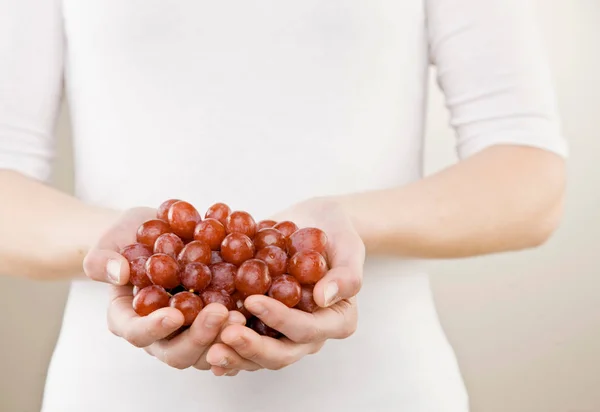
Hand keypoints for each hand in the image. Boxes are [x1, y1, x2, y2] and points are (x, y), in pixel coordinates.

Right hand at [83, 208, 242, 369]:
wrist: (159, 233)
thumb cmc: (130, 237)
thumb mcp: (112, 238)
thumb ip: (104, 256)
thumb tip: (118, 271)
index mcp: (128, 319)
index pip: (137, 333)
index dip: (154, 328)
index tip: (174, 313)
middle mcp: (159, 334)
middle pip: (176, 352)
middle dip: (199, 337)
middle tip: (220, 313)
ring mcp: (188, 333)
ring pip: (206, 352)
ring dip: (224, 338)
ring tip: (242, 315)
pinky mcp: (213, 325)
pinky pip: (228, 339)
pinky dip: (241, 331)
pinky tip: (257, 314)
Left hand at [206, 198, 364, 374]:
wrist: (316, 224)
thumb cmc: (339, 235)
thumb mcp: (350, 247)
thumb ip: (346, 274)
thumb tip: (324, 297)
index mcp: (336, 321)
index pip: (307, 329)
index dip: (280, 319)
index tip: (253, 300)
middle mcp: (308, 334)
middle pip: (280, 353)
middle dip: (251, 347)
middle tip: (225, 334)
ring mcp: (283, 332)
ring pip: (258, 355)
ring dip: (233, 353)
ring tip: (208, 345)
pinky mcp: (261, 323)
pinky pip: (243, 341)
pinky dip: (223, 343)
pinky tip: (202, 340)